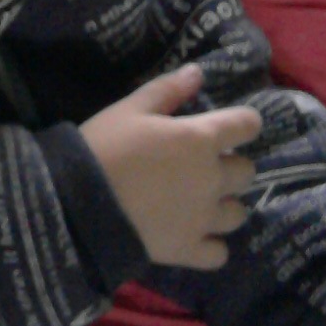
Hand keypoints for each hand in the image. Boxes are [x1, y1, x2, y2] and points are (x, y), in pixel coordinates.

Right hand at [81, 63, 261, 267]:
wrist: (78, 203)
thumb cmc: (104, 147)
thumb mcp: (129, 109)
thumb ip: (167, 90)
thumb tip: (198, 72)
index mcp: (200, 139)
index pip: (247, 125)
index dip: (243, 123)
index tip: (232, 126)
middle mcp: (212, 178)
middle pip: (247, 172)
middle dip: (231, 165)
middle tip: (205, 165)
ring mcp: (204, 218)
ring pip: (238, 213)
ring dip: (225, 204)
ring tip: (202, 202)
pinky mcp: (189, 249)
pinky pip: (219, 253)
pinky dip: (211, 245)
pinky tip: (195, 236)